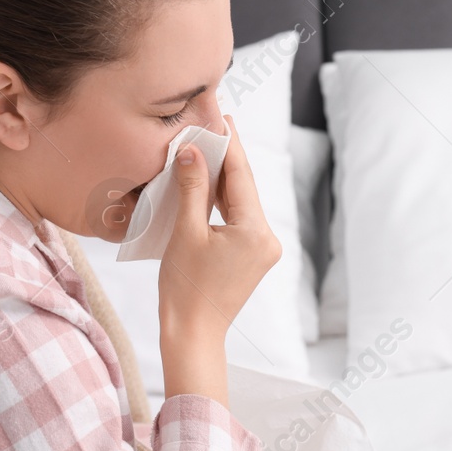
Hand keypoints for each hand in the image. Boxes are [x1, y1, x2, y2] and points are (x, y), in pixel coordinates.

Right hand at [157, 113, 280, 405]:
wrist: (193, 333)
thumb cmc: (185, 289)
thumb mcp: (184, 233)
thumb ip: (192, 188)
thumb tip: (194, 151)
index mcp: (255, 232)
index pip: (241, 176)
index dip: (230, 144)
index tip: (222, 117)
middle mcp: (267, 239)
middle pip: (244, 188)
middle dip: (227, 158)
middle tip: (215, 124)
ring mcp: (263, 250)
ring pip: (241, 203)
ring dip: (223, 179)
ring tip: (208, 148)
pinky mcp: (253, 257)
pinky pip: (238, 219)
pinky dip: (222, 202)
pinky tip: (208, 183)